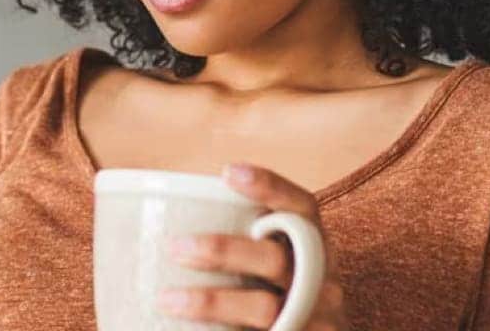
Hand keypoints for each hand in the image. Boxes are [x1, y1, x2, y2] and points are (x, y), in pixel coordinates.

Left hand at [158, 163, 348, 330]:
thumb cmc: (282, 300)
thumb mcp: (278, 270)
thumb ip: (245, 245)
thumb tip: (167, 222)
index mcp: (315, 248)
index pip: (303, 208)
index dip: (272, 187)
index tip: (229, 172)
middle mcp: (322, 282)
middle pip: (276, 260)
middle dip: (223, 250)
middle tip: (174, 247)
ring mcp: (316, 320)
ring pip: (264, 308)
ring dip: (211, 301)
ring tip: (167, 298)